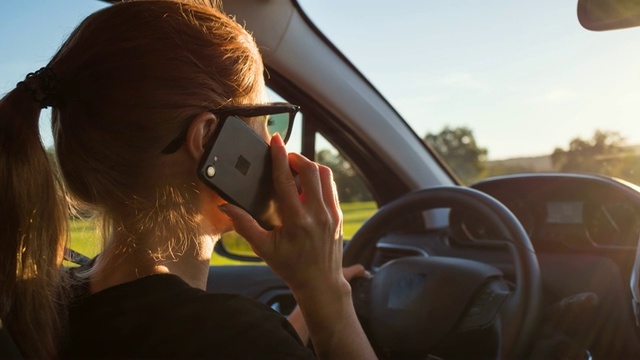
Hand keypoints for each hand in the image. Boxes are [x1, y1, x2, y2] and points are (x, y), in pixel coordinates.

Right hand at [219, 135, 375, 358]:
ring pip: (325, 175)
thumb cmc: (290, 266)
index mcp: (296, 220)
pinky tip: (308, 183)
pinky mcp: (339, 215)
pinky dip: (320, 178)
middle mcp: (317, 213)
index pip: (287, 179)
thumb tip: (225, 206)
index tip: (275, 139)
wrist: (320, 283)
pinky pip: (331, 187)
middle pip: (310, 170)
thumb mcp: (263, 248)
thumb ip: (243, 225)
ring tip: (296, 167)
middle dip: (296, 156)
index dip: (279, 156)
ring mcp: (332, 213)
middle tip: (284, 155)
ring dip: (310, 165)